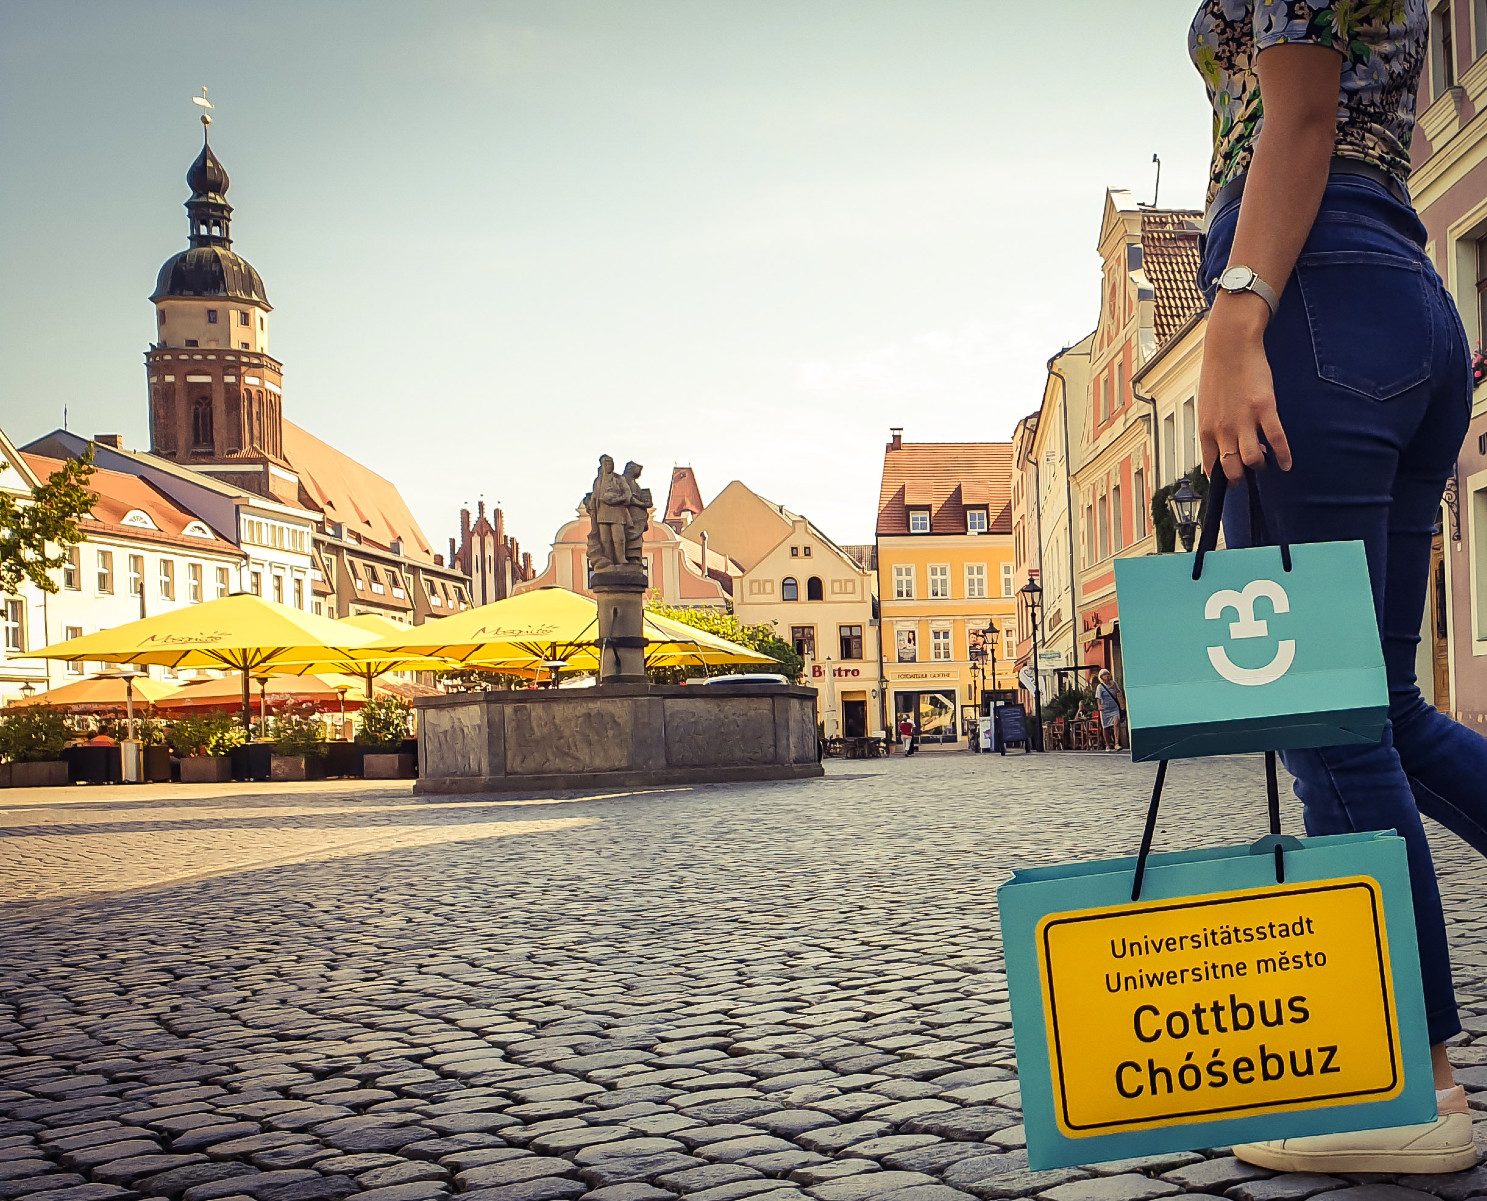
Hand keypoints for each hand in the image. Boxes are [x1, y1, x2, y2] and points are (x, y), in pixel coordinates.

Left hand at [1197, 291, 1292, 480]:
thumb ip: (1212, 429)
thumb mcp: (1206, 407)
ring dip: (1261, 466)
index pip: (1212, 467)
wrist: (1229, 347)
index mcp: (1207, 430)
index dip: (1222, 480)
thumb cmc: (1217, 375)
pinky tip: (1286, 464)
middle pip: (1233, 469)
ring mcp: (1244, 420)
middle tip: (1250, 477)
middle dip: (1242, 478)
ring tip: (1266, 463)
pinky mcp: (1264, 409)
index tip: (1230, 484)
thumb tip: (1217, 449)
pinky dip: (1283, 456)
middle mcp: (1223, 430)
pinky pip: (1277, 440)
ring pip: (1253, 460)